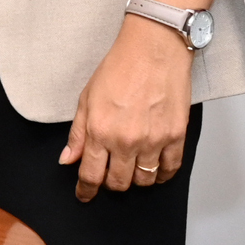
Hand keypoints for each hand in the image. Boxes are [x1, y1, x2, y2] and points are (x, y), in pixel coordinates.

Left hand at [59, 16, 194, 200]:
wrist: (154, 49)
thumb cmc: (120, 67)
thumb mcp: (87, 98)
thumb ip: (78, 133)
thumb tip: (68, 160)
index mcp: (100, 132)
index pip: (91, 175)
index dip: (86, 190)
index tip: (84, 195)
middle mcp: (126, 141)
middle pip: (118, 182)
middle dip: (111, 183)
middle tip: (110, 175)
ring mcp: (154, 140)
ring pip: (144, 180)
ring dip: (136, 179)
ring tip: (132, 168)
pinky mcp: (176, 135)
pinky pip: (170, 169)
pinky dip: (162, 175)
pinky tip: (156, 170)